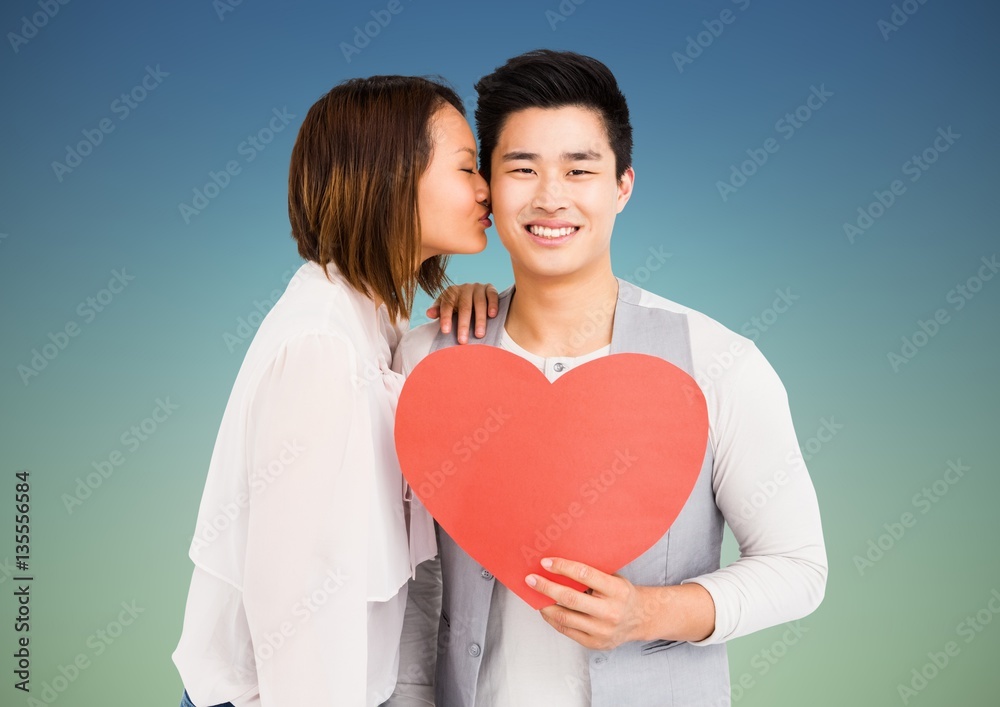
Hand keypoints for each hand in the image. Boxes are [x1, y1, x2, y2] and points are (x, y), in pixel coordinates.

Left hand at [427, 282, 498, 343]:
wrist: (474, 293)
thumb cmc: (457, 305)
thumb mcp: (446, 307)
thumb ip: (438, 310)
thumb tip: (429, 314)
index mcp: (451, 292)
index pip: (447, 304)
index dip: (446, 318)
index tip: (446, 331)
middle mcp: (464, 288)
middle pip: (464, 306)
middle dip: (463, 324)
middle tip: (463, 341)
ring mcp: (478, 287)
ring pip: (479, 303)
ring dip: (480, 320)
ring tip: (479, 335)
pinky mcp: (490, 288)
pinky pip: (492, 295)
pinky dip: (493, 304)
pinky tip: (492, 315)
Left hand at [526, 557, 655, 650]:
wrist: (640, 619)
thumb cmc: (622, 594)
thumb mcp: (614, 578)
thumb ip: (592, 574)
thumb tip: (558, 564)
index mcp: (617, 590)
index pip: (584, 575)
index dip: (562, 567)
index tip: (546, 562)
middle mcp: (610, 612)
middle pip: (570, 598)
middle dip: (546, 587)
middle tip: (531, 579)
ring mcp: (602, 631)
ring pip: (564, 617)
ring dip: (545, 605)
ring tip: (535, 595)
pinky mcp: (595, 644)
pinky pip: (566, 630)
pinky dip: (552, 619)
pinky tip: (546, 610)